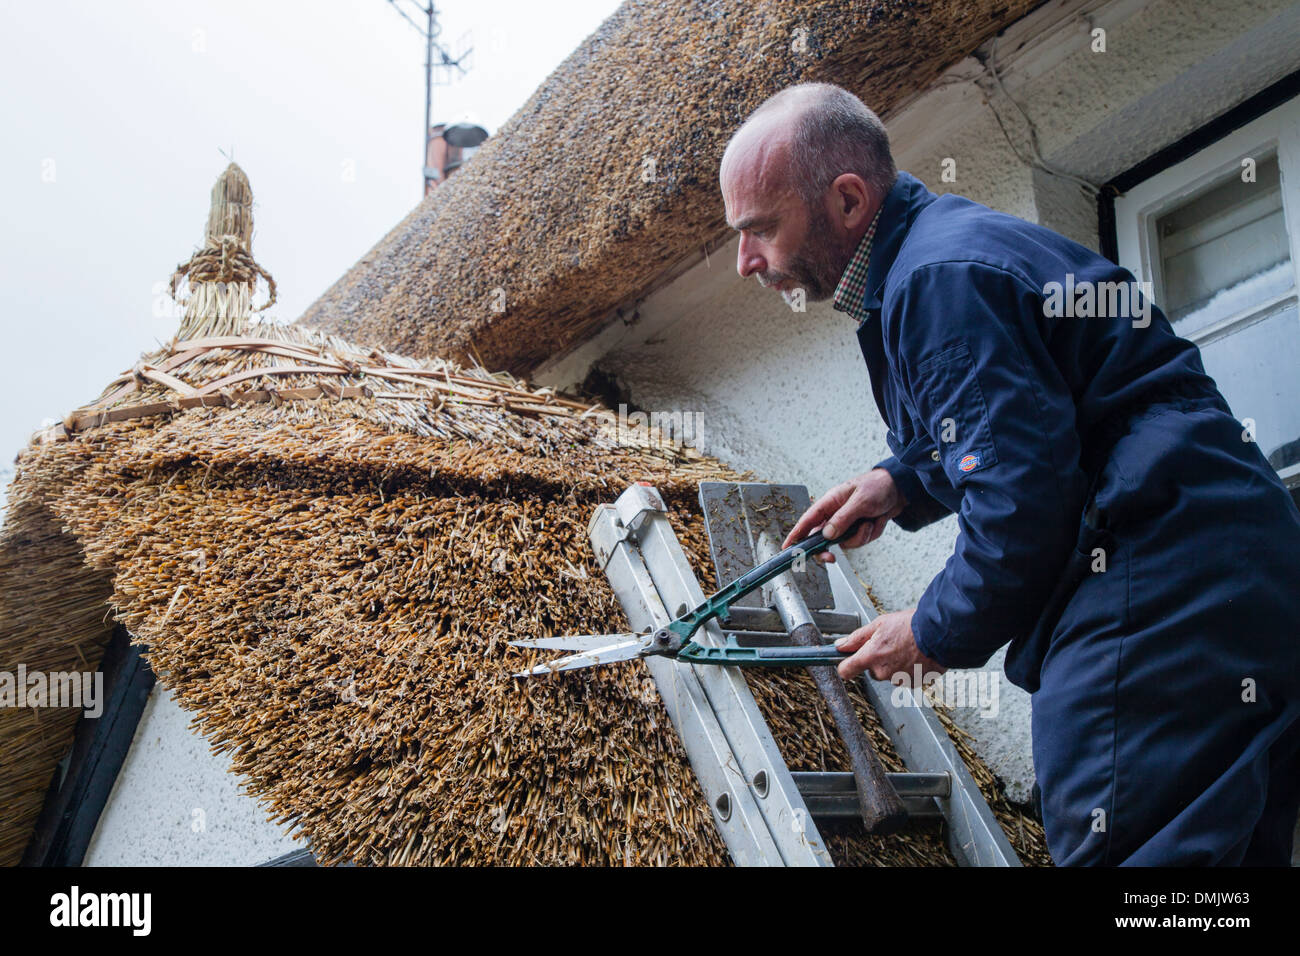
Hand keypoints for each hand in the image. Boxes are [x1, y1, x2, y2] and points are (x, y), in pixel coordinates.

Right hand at [781, 468, 905, 562]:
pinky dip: (870, 534)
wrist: (900, 489)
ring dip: (860, 536)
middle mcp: (835, 514)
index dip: (795, 535)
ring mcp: (847, 523)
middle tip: (831, 557)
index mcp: (830, 502)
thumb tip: (826, 535)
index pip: (807, 521)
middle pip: (821, 538)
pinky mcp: (858, 529)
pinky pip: (859, 541)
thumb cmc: (877, 487)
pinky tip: (877, 520)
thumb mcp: (861, 501)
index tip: (787, 548)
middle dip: (828, 548)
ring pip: (845, 542)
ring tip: (870, 520)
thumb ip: (843, 518)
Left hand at [832, 608, 944, 681]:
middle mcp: (883, 672)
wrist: (939, 634)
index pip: (846, 671)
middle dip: (878, 659)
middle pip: (872, 670)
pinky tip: (915, 657)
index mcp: (871, 657)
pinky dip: (908, 669)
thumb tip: (840, 645)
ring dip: (894, 664)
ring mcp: (898, 680)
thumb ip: (857, 637)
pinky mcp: (913, 683)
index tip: (847, 661)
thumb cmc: (911, 627)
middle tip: (891, 644)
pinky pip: (904, 678)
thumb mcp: (879, 624)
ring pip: (889, 674)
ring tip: (906, 648)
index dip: (846, 665)